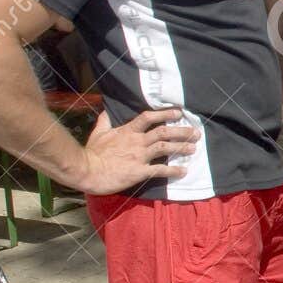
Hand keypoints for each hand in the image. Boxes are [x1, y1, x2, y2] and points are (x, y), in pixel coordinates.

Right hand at [74, 108, 200, 194]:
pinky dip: (173, 170)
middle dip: (181, 131)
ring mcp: (140, 156)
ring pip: (165, 148)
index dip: (165, 114)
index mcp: (127, 131)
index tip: (178, 113)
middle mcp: (137, 142)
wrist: (87, 171)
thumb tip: (106, 111)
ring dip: (181, 147)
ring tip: (194, 148)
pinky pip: (161, 170)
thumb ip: (104, 122)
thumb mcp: (97, 133)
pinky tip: (183, 171)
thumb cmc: (92, 153)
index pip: (148, 117)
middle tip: (195, 133)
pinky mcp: (140, 172)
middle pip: (163, 132)